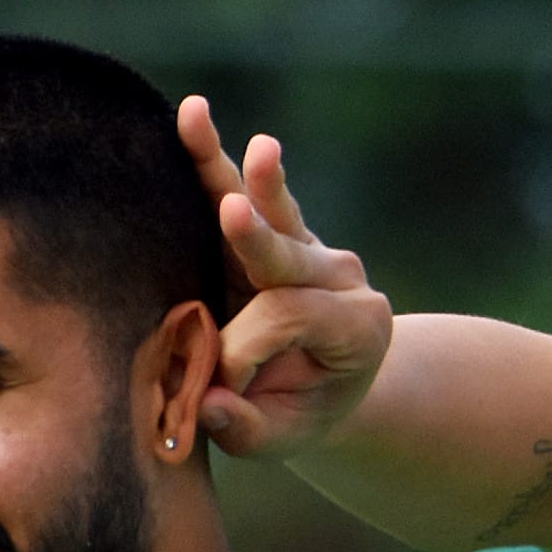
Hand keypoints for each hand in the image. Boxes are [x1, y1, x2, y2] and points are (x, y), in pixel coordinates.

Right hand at [176, 95, 393, 458]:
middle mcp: (344, 276)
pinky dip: (215, 157)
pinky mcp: (279, 229)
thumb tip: (208, 408)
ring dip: (236, 171)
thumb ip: (250, 430)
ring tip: (204, 124)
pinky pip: (249, 191)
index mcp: (359, 326)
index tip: (217, 387)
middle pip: (291, 256)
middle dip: (254, 241)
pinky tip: (192, 113)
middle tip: (230, 214)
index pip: (290, 319)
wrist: (329, 389)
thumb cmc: (299, 415)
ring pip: (270, 208)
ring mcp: (313, 246)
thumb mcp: (283, 438)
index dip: (243, 349)